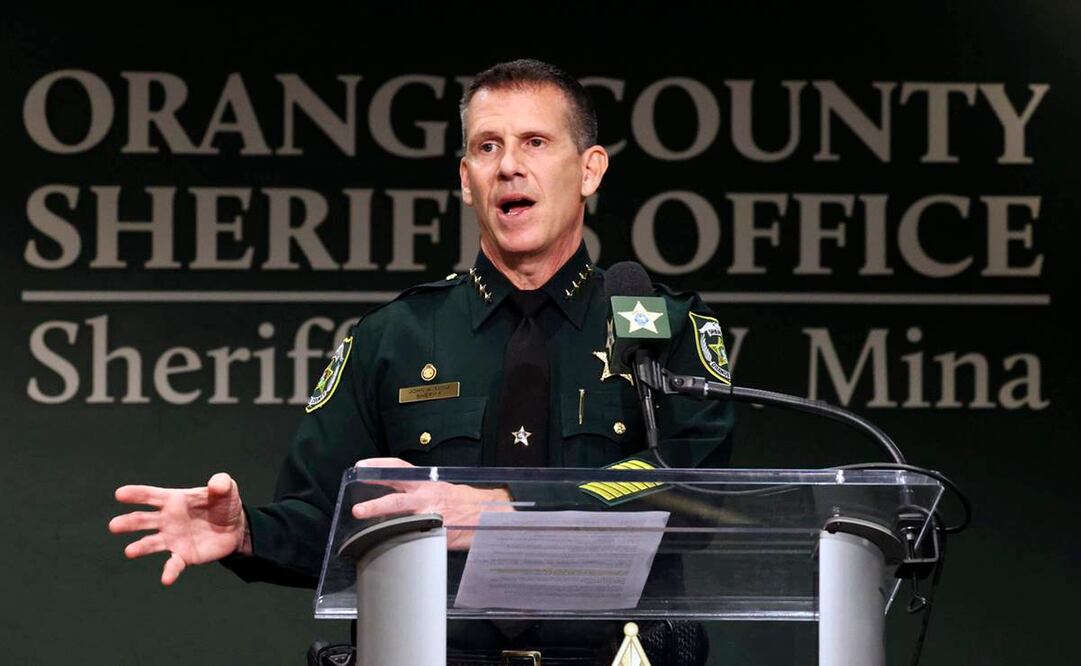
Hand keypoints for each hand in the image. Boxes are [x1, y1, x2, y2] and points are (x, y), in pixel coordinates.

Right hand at [109, 472, 247, 584]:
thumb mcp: (227, 490)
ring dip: (139, 547)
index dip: (136, 494)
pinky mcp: (183, 555)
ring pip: (150, 543)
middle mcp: (167, 520)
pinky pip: (173, 564)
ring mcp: (172, 538)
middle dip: (128, 522)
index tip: (119, 494)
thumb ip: (222, 483)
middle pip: (143, 520)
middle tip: (113, 526)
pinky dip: (169, 571)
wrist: (235, 528)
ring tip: (129, 551)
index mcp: (174, 500)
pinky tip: (166, 579)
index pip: (151, 496)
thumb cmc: (224, 504)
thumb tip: (216, 484)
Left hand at [352, 458, 512, 548]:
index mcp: (426, 482)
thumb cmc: (461, 500)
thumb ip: (417, 492)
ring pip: (404, 522)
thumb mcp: (438, 488)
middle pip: (397, 499)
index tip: (361, 466)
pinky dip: (404, 543)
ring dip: (384, 528)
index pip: (398, 468)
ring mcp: (433, 517)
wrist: (488, 510)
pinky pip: (417, 539)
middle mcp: (428, 497)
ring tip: (369, 535)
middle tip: (358, 510)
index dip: (379, 466)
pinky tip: (391, 548)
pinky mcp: (439, 534)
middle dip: (376, 505)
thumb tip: (393, 497)